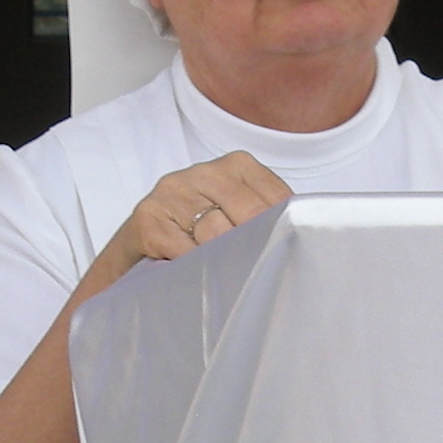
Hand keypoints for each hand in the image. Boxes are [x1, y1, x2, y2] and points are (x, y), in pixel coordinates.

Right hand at [102, 154, 290, 283]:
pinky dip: (195, 269)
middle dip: (257, 248)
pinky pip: (184, 251)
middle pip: (248, 216)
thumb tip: (302, 241)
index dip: (283, 231)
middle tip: (261, 274)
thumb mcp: (235, 215)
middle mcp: (202, 172)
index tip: (285, 254)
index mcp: (236, 165)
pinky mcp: (148, 217)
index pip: (275, 197)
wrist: (139, 245)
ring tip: (230, 277)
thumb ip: (266, 219)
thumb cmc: (198, 233)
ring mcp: (172, 191)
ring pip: (216, 235)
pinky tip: (199, 276)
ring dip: (225, 262)